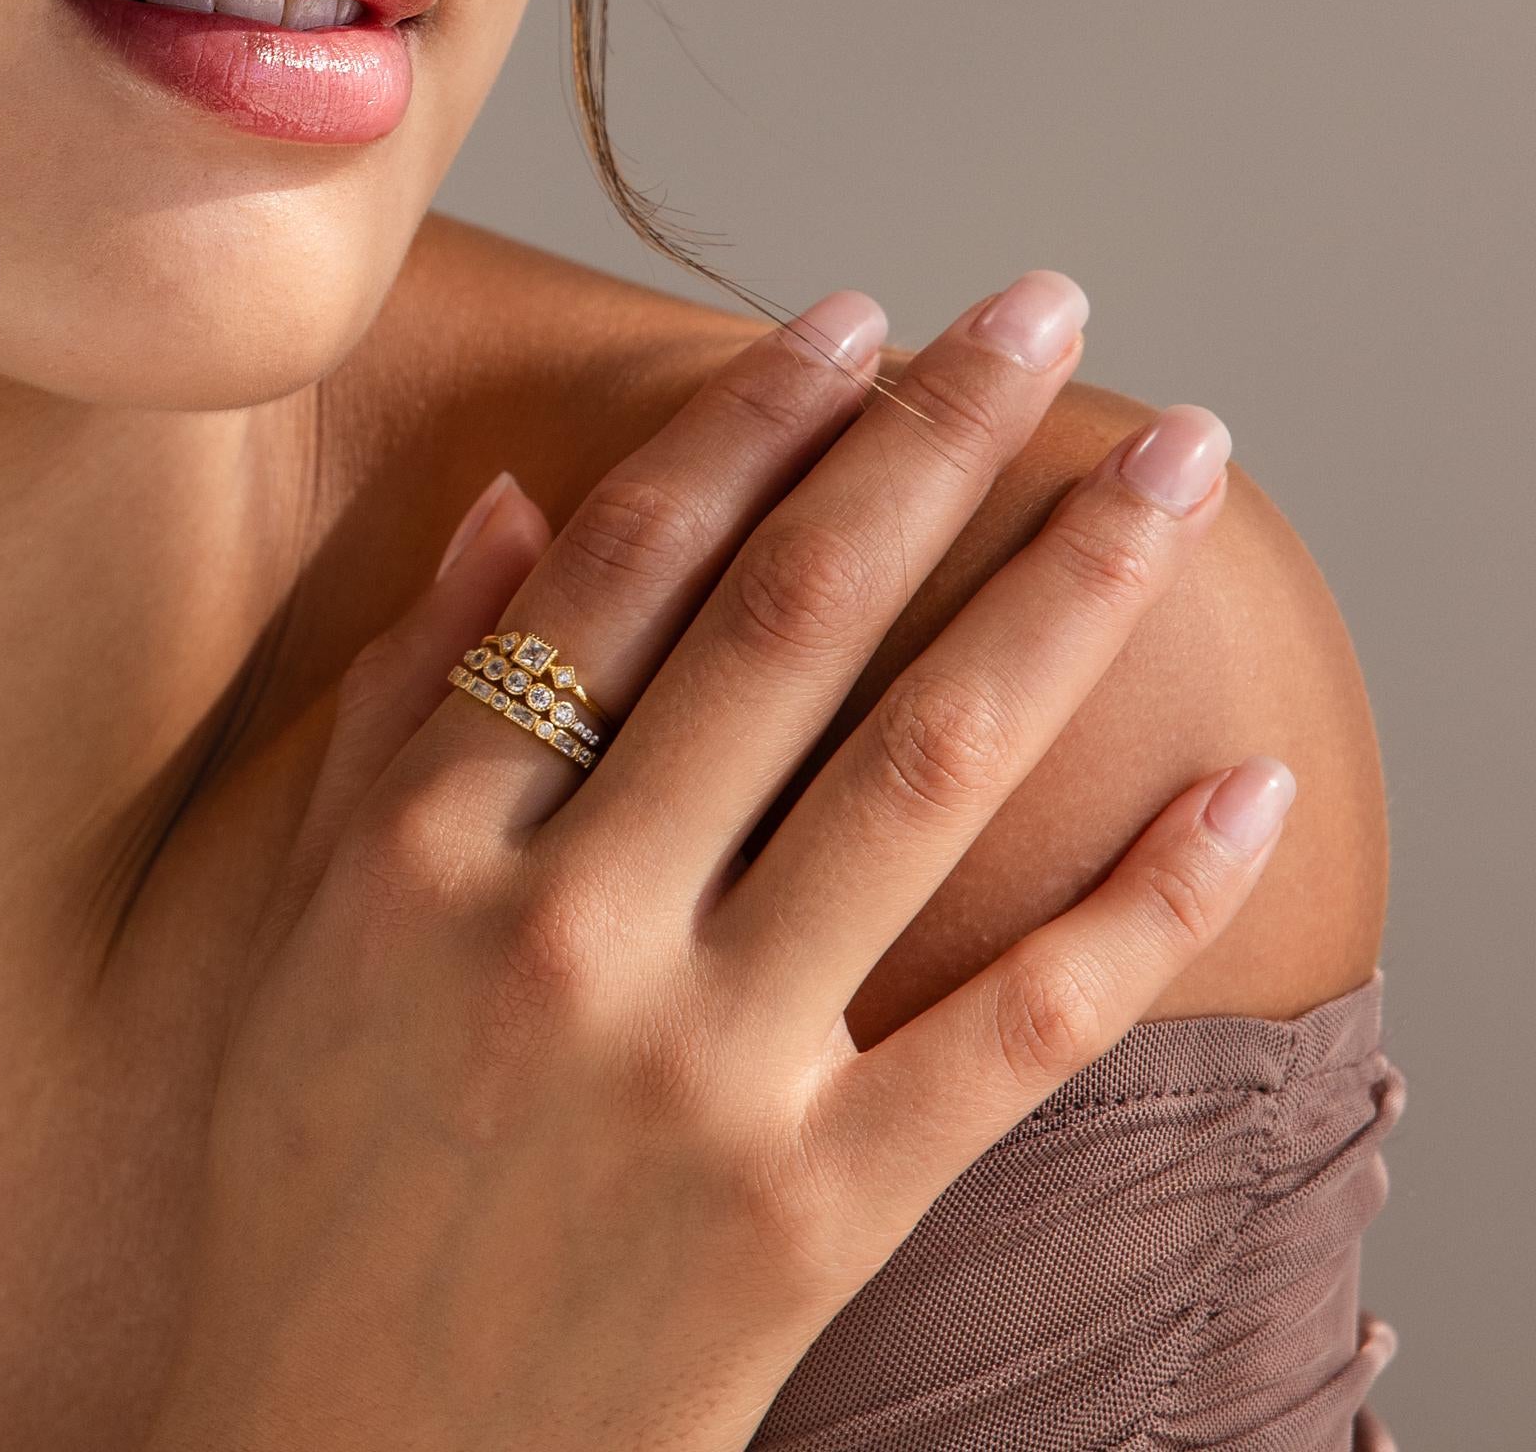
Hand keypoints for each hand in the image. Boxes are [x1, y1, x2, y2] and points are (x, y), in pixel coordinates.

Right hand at [146, 276, 1291, 1451]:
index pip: (617, 568)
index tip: (854, 316)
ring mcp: (698, 1073)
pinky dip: (1141, 911)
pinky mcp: (814, 1218)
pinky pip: (1013, 1035)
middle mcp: (565, 926)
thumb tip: (512, 507)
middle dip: (931, 442)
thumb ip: (391, 703)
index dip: (748, 423)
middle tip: (1040, 318)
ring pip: (922, 774)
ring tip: (1168, 468)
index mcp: (420, 839)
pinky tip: (1241, 797)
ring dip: (1063, 596)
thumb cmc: (308, 1170)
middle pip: (790, 623)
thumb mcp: (294, 920)